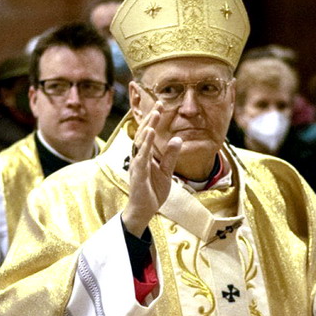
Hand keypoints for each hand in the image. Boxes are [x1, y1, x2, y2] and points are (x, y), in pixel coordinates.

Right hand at [121, 103, 180, 237]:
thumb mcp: (167, 171)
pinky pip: (142, 157)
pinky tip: (150, 135)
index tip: (160, 106)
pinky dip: (146, 146)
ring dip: (147, 128)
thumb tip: (178, 139)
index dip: (153, 119)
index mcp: (145, 156)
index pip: (148, 134)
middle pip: (143, 134)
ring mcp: (137, 165)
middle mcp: (138, 157)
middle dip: (150, 119)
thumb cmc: (152, 191)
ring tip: (154, 115)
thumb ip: (171, 156)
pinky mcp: (138, 174)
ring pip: (141, 143)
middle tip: (159, 104)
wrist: (144, 210)